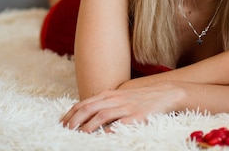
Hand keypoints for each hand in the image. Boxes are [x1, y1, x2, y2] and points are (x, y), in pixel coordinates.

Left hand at [61, 82, 183, 132]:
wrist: (166, 94)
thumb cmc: (142, 98)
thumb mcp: (122, 96)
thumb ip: (106, 102)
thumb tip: (88, 112)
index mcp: (110, 94)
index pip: (85, 102)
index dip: (71, 113)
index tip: (62, 123)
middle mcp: (116, 99)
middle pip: (90, 108)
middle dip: (75, 119)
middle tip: (66, 130)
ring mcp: (127, 107)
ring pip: (102, 115)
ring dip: (88, 126)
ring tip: (79, 134)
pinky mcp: (138, 115)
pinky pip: (121, 123)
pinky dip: (110, 129)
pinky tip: (102, 136)